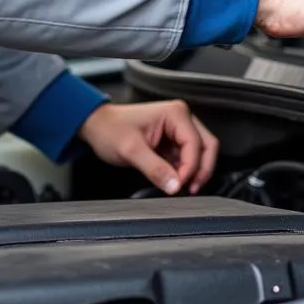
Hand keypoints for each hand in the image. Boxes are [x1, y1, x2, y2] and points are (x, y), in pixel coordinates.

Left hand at [78, 100, 218, 195]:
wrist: (97, 126)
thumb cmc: (110, 129)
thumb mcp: (131, 151)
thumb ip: (155, 169)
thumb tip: (175, 186)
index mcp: (174, 113)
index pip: (196, 145)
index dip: (191, 168)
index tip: (180, 186)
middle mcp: (180, 118)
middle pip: (206, 147)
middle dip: (200, 170)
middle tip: (189, 190)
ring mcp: (177, 128)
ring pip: (200, 153)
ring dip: (192, 172)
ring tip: (178, 186)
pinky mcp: (172, 140)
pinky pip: (187, 158)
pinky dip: (184, 171)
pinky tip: (173, 180)